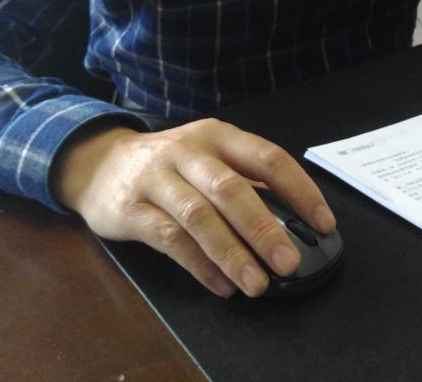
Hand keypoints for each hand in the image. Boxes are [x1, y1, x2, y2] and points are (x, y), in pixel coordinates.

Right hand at [52, 118, 334, 298]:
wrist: (98, 163)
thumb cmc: (170, 165)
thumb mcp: (208, 158)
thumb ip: (244, 183)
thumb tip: (292, 224)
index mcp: (219, 136)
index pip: (268, 158)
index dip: (299, 190)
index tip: (323, 223)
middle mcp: (189, 152)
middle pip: (232, 189)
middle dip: (264, 229)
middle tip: (288, 263)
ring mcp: (157, 179)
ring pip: (199, 217)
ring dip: (232, 253)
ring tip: (257, 284)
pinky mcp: (131, 209)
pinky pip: (169, 240)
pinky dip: (199, 265)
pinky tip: (222, 286)